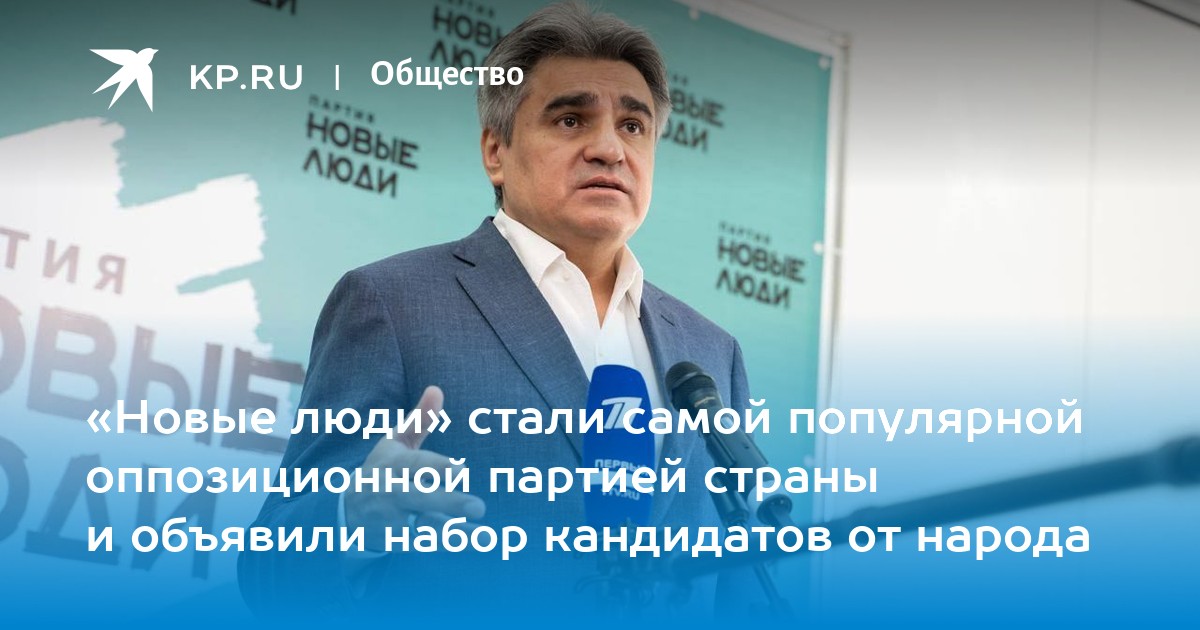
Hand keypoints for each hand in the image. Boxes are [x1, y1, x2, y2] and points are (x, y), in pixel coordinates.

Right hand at [345, 385, 485, 550]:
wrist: (347, 511)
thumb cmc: (382, 470)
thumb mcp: (395, 442)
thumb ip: (420, 419)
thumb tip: (437, 389)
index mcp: (395, 465)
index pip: (417, 466)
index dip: (438, 468)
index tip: (460, 471)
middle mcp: (394, 493)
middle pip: (420, 498)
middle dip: (448, 503)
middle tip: (479, 507)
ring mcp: (396, 520)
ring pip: (424, 528)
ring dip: (454, 534)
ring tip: (484, 537)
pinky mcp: (400, 541)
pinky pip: (425, 546)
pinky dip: (448, 546)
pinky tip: (475, 545)